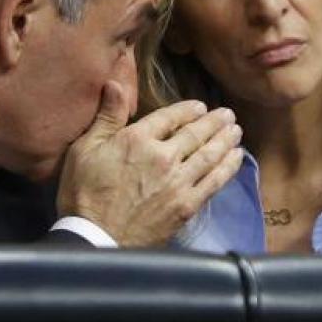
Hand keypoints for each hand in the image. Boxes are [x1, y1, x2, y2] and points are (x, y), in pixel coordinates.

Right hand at [57, 80, 244, 246]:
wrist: (96, 239)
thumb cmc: (83, 193)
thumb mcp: (85, 149)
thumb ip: (106, 116)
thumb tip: (115, 82)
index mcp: (138, 139)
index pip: (170, 117)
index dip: (187, 109)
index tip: (199, 106)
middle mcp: (164, 156)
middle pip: (196, 134)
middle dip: (214, 122)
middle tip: (228, 115)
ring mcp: (179, 182)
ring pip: (210, 155)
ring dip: (226, 140)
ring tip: (236, 131)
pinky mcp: (187, 205)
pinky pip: (215, 181)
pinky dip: (228, 167)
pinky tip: (237, 158)